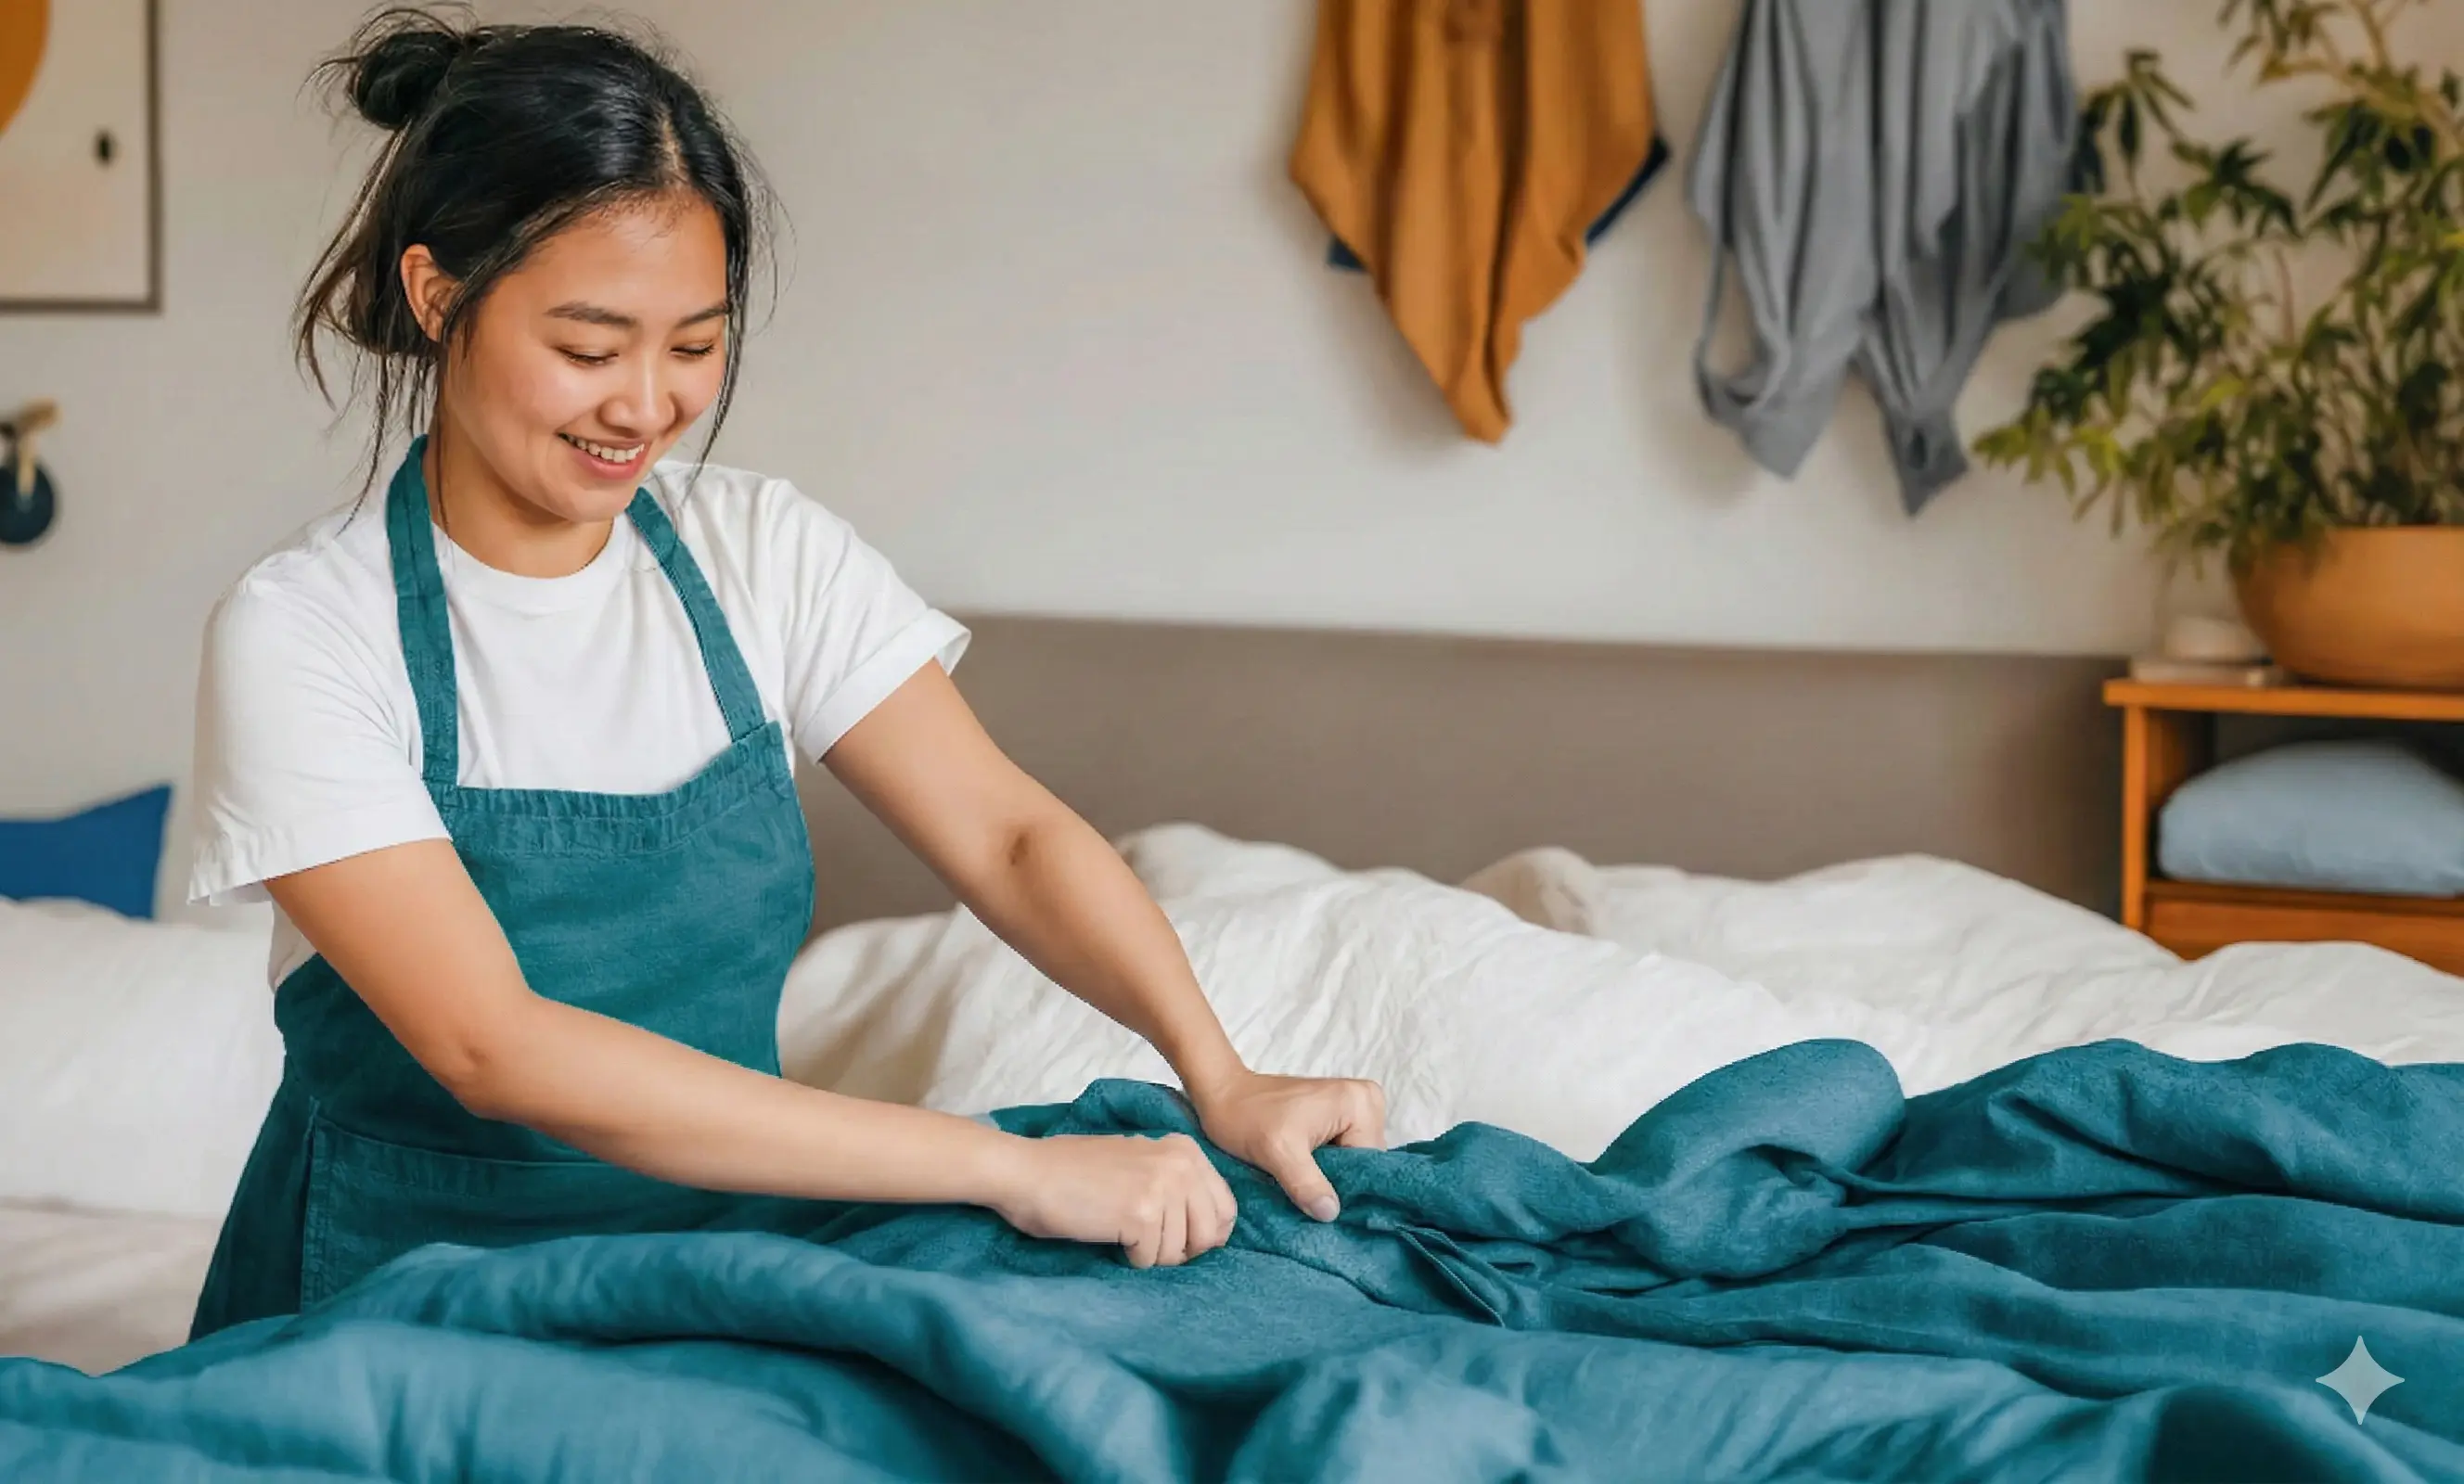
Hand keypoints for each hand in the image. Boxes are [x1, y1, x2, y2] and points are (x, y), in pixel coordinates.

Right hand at [987, 1133, 1237, 1267]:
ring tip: (1117, 1229)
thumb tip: (1210, 1232)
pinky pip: (1151, 1260)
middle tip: (1143, 1240)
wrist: (1027, 1173)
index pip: (1225, 1210)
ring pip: (1178, 1253)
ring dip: (1148, 1253)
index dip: (1201, 1235)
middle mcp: (1182, 1164)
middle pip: (1210, 1236)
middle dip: (1179, 1250)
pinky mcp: (1142, 1214)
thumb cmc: (1075, 1174)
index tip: (1172, 1237)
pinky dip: (1128, 1257)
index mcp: (1186, 1150)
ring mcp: (1164, 1187)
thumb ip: (1177, 1185)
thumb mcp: (1139, 1163)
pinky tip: (1107, 1233)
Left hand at [1188, 1071, 1385, 1222]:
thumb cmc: (1246, 1116)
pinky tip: (1303, 1181)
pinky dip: (1323, 1172)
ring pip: (1351, 1164)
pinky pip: (1340, 1156)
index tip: (1319, 1208)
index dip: (1346, 1189)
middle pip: (1364, 1165)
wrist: (1222, 1094)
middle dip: (1337, 1185)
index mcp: (1362, 1103)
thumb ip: (1306, 1182)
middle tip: (1307, 1202)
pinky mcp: (1338, 1119)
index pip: (1370, 1164)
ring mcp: (1353, 1110)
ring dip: (1328, 1181)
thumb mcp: (1277, 1152)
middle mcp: (1366, 1102)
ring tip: (1301, 1191)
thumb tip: (1331, 1214)